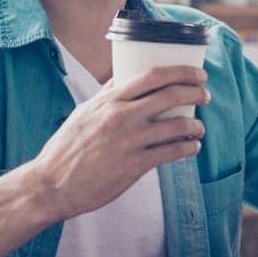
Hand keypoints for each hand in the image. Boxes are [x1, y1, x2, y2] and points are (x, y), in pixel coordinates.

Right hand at [26, 65, 209, 220]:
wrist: (53, 184)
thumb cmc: (66, 148)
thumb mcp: (84, 113)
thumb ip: (105, 96)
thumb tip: (121, 79)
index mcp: (110, 101)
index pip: (153, 75)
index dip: (181, 72)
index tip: (197, 74)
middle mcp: (122, 117)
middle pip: (171, 95)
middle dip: (195, 92)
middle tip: (205, 95)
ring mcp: (130, 141)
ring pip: (177, 125)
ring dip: (195, 125)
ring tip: (199, 127)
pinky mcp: (135, 165)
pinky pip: (172, 152)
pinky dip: (188, 147)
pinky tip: (191, 147)